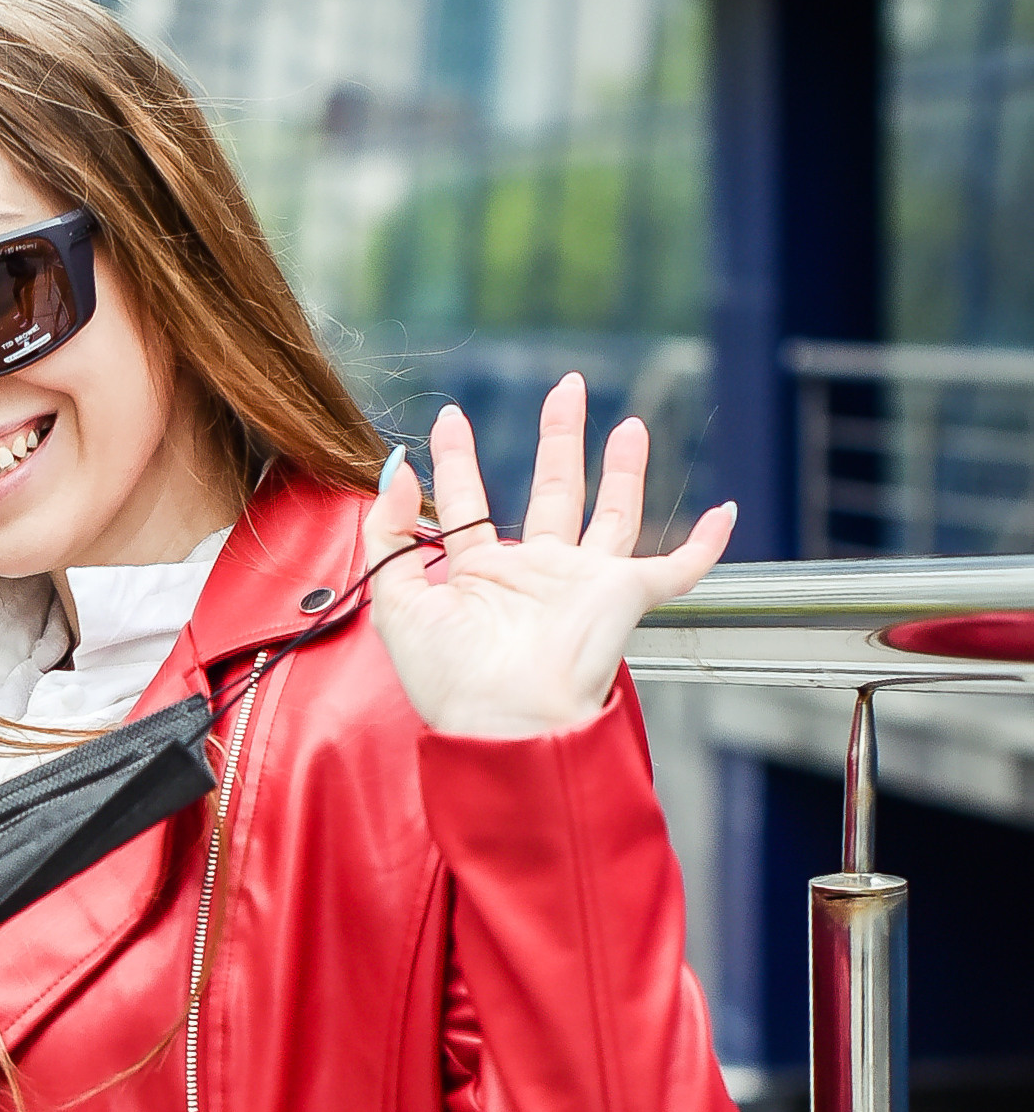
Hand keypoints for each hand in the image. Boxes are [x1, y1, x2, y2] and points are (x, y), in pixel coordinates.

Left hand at [362, 373, 735, 739]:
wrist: (505, 722)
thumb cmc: (451, 680)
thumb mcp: (394, 601)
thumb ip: (387, 533)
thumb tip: (397, 471)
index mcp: (482, 579)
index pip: (469, 505)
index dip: (458, 462)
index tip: (449, 419)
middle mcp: (536, 576)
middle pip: (552, 491)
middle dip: (558, 439)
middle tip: (565, 388)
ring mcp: (583, 585)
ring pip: (611, 512)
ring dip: (623, 469)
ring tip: (627, 423)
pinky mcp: (625, 597)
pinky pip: (678, 569)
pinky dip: (706, 545)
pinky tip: (724, 514)